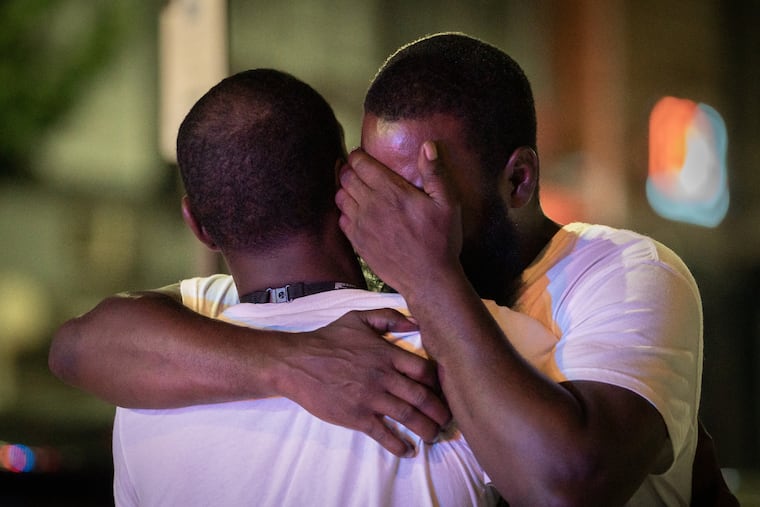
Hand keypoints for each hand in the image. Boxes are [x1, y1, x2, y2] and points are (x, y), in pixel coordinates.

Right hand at [273, 308, 450, 456]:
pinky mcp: (356, 416)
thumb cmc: (328, 340)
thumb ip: (388, 317)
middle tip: (448, 421)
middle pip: (422, 397)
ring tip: (434, 436)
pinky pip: (384, 434)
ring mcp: (370, 398)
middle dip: (440, 412)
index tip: (444, 392)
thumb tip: (415, 322)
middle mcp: (383, 377)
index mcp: (386, 354)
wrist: (297, 363)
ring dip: (426, 429)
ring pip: (408, 417)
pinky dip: (399, 445)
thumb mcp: (358, 319)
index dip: (439, 384)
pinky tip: (408, 452)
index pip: (425, 371)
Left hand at [335, 142, 462, 297]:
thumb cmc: (440, 241)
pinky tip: (356, 212)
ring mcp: (361, 225)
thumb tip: (428, 145)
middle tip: (358, 170)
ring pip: (340, 197)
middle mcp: (371, 205)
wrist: (428, 279)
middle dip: (350, 170)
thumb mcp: (448, 204)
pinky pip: (341, 219)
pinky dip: (345, 211)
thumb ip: (436, 173)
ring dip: (345, 189)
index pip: (361, 164)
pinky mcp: (358, 242)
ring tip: (356, 188)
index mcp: (391, 191)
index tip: (362, 155)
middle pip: (346, 178)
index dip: (358, 156)